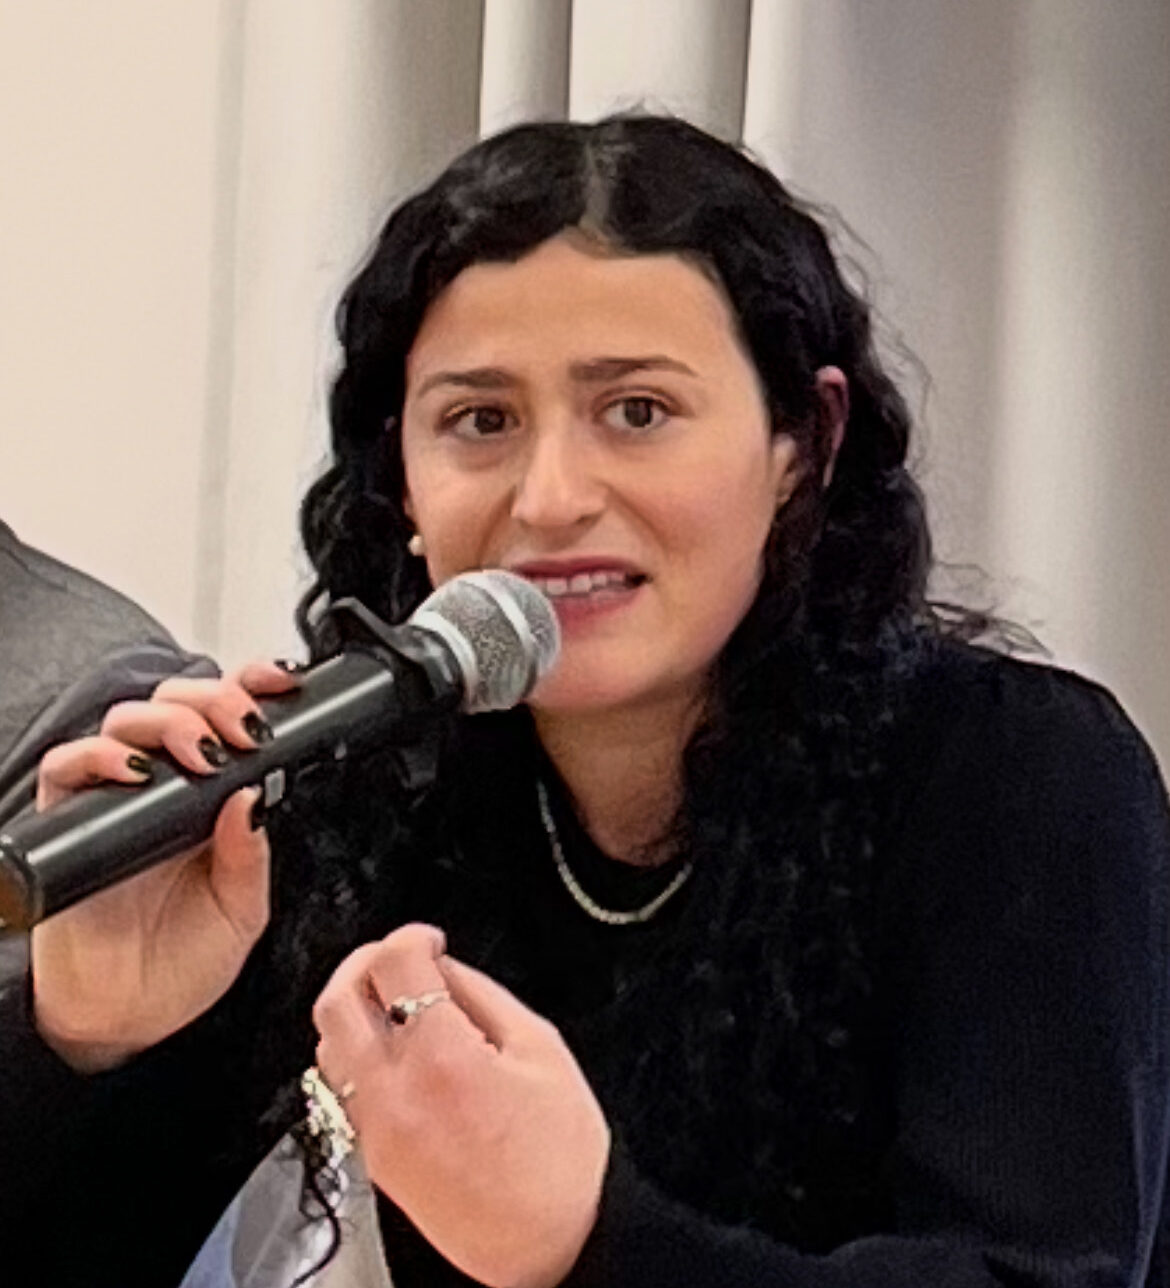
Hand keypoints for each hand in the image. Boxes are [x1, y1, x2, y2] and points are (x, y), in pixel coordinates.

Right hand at [30, 660, 300, 1071]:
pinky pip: (67, 767)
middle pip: (177, 700)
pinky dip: (97, 756)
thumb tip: (253, 796)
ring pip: (127, 719)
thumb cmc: (185, 960)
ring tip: (200, 753)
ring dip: (168, 720)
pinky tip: (131, 773)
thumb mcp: (243, 909)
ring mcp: (114, 797)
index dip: (250, 685)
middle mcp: (163, 785)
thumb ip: (250, 855)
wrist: (129, 1017)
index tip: (279, 684)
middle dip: (215, 698)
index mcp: (213, 795)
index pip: (226, 716)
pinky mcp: (68, 821)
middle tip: (243, 729)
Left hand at [312, 924, 610, 1287]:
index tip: (430, 939)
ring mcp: (375, 1129)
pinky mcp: (372, 1157)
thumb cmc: (558, 1159)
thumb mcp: (540, 1049)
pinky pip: (340, 1088)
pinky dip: (354, 1054)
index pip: (394, 964)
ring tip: (394, 1000)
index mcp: (443, 1059)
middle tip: (399, 956)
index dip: (412, 935)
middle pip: (338, 1000)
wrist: (549, 1244)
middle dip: (366, 961)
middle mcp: (395, 1094)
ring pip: (328, 1044)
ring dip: (354, 1008)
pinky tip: (392, 1050)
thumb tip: (445, 967)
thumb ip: (483, 996)